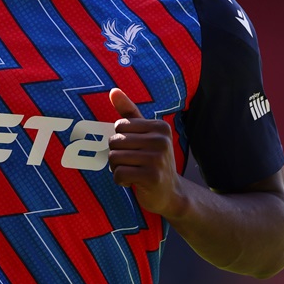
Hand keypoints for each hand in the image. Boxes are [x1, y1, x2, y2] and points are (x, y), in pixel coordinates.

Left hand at [108, 88, 182, 217]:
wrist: (170, 193)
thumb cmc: (152, 160)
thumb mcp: (144, 134)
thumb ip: (129, 112)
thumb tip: (113, 91)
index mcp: (159, 126)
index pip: (119, 125)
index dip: (120, 140)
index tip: (134, 149)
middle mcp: (161, 140)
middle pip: (115, 141)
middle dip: (117, 155)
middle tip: (132, 164)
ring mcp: (157, 159)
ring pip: (114, 158)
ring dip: (117, 168)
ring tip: (132, 172)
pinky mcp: (151, 177)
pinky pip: (118, 174)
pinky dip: (120, 180)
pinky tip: (133, 182)